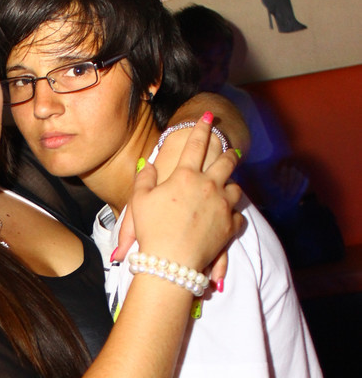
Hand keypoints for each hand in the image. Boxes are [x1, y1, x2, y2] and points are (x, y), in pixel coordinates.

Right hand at [116, 115, 241, 269]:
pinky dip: (234, 215)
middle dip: (229, 154)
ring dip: (233, 186)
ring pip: (236, 188)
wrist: (171, 261)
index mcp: (185, 176)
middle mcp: (208, 186)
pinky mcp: (230, 227)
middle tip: (231, 152)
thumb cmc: (152, 230)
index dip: (202, 128)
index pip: (197, 144)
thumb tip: (148, 164)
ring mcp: (222, 206)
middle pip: (226, 163)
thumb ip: (144, 179)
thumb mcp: (139, 201)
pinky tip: (229, 216)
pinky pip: (238, 215)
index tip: (209, 116)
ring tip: (230, 188)